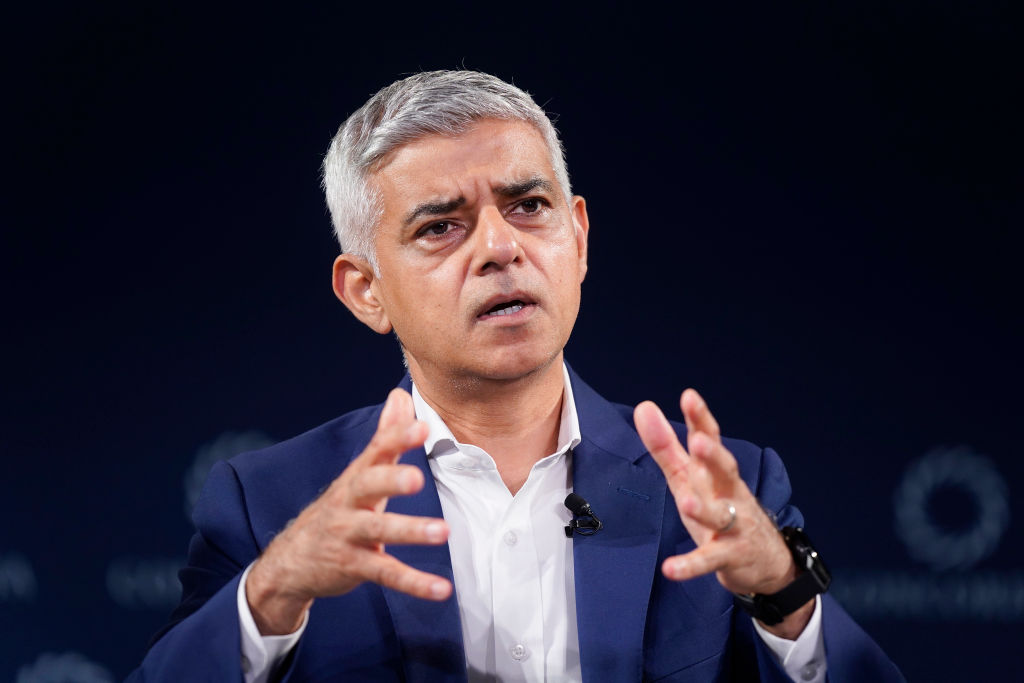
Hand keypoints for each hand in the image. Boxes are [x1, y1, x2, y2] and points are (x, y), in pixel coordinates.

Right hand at [246, 388, 451, 634]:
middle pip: (368, 486)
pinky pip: (385, 573)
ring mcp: (348, 535)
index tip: (421, 426)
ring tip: (443, 532)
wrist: (290, 562)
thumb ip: (385, 438)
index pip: (375, 452)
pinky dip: (414, 582)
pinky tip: (441, 589)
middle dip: (391, 480)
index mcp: (356, 477)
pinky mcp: (353, 567)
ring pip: (378, 531)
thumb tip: (399, 396)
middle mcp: (348, 502)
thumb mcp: (360, 474)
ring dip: (410, 530)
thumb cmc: (340, 510)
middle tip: (418, 477)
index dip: (396, 438)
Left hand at [634, 389, 811, 637]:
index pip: (710, 440)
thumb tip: (644, 407)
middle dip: (714, 456)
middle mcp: (728, 494)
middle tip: (700, 440)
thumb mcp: (690, 478)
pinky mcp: (729, 557)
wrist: (765, 560)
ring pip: (721, 516)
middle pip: (725, 471)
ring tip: (687, 501)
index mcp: (715, 472)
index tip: (689, 396)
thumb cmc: (721, 508)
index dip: (701, 418)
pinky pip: (709, 561)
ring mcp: (732, 526)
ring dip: (704, 509)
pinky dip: (690, 565)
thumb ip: (666, 446)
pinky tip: (670, 569)